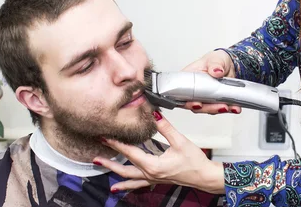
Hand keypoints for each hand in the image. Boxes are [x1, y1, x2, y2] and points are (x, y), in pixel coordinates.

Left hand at [94, 111, 224, 193]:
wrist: (205, 177)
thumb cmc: (195, 162)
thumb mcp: (180, 142)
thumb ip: (166, 128)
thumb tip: (155, 114)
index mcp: (154, 165)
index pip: (130, 153)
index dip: (116, 145)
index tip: (105, 138)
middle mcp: (151, 174)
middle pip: (125, 169)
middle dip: (109, 162)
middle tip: (96, 157)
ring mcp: (153, 179)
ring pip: (129, 178)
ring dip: (115, 174)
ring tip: (102, 171)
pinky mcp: (157, 179)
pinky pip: (138, 183)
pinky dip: (127, 184)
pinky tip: (121, 186)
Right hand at [182, 50, 240, 113]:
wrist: (229, 65)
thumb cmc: (216, 60)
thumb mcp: (214, 59)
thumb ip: (215, 64)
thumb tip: (216, 71)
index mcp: (188, 79)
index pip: (182, 94)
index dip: (187, 102)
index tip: (197, 104)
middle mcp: (194, 91)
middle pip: (195, 105)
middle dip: (207, 108)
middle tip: (218, 106)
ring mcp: (205, 98)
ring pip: (208, 109)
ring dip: (218, 109)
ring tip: (228, 107)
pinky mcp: (215, 102)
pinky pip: (220, 108)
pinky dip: (228, 109)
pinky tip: (235, 107)